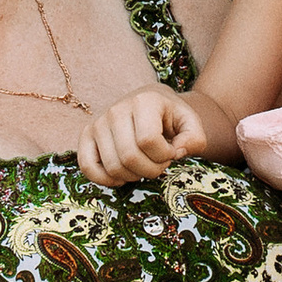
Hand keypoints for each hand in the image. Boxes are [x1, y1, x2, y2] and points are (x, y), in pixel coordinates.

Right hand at [77, 85, 216, 186]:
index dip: (164, 156)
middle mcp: (116, 110)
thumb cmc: (170, 117)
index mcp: (144, 101)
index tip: (172, 152)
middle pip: (129, 157)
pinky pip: (87, 166)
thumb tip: (177, 152)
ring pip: (113, 167)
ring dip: (133, 176)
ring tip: (143, 165)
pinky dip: (105, 180)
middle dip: (151, 170)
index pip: (148, 141)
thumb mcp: (191, 123)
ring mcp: (98, 123)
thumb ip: (195, 139)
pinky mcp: (86, 136)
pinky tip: (122, 176)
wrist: (150, 104)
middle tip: (159, 163)